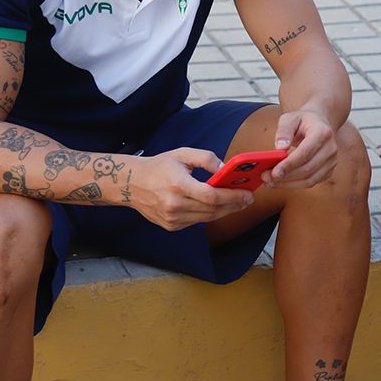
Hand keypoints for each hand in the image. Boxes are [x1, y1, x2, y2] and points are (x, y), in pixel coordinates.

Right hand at [133, 148, 253, 230]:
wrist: (132, 184)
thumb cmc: (159, 167)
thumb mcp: (182, 154)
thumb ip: (206, 158)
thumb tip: (226, 168)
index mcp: (178, 185)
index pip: (211, 196)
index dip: (232, 196)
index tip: (246, 193)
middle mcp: (174, 205)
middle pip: (212, 209)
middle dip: (234, 204)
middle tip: (248, 198)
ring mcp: (172, 218)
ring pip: (207, 218)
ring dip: (226, 211)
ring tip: (239, 203)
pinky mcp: (171, 226)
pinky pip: (197, 221)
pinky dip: (210, 214)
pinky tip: (220, 207)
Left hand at [265, 109, 337, 188]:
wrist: (319, 122)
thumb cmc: (303, 120)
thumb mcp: (290, 118)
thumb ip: (283, 131)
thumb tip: (280, 148)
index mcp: (322, 132)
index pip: (305, 152)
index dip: (289, 164)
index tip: (273, 172)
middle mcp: (330, 148)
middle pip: (308, 169)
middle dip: (285, 176)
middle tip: (266, 177)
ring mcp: (331, 161)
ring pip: (309, 180)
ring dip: (288, 184)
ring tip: (271, 181)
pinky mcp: (328, 170)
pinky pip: (311, 182)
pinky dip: (295, 185)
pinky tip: (281, 182)